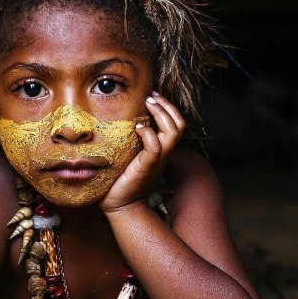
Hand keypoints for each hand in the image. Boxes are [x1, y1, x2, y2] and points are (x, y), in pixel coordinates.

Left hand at [98, 92, 185, 212]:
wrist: (118, 203)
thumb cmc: (120, 177)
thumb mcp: (129, 152)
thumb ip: (132, 137)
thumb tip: (121, 118)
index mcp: (161, 148)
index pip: (176, 123)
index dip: (168, 107)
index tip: (152, 95)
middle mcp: (164, 153)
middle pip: (180, 124)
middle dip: (167, 105)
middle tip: (150, 96)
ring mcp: (158, 160)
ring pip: (174, 132)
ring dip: (162, 114)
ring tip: (147, 104)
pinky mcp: (147, 167)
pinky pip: (156, 147)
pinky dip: (149, 133)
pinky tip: (137, 127)